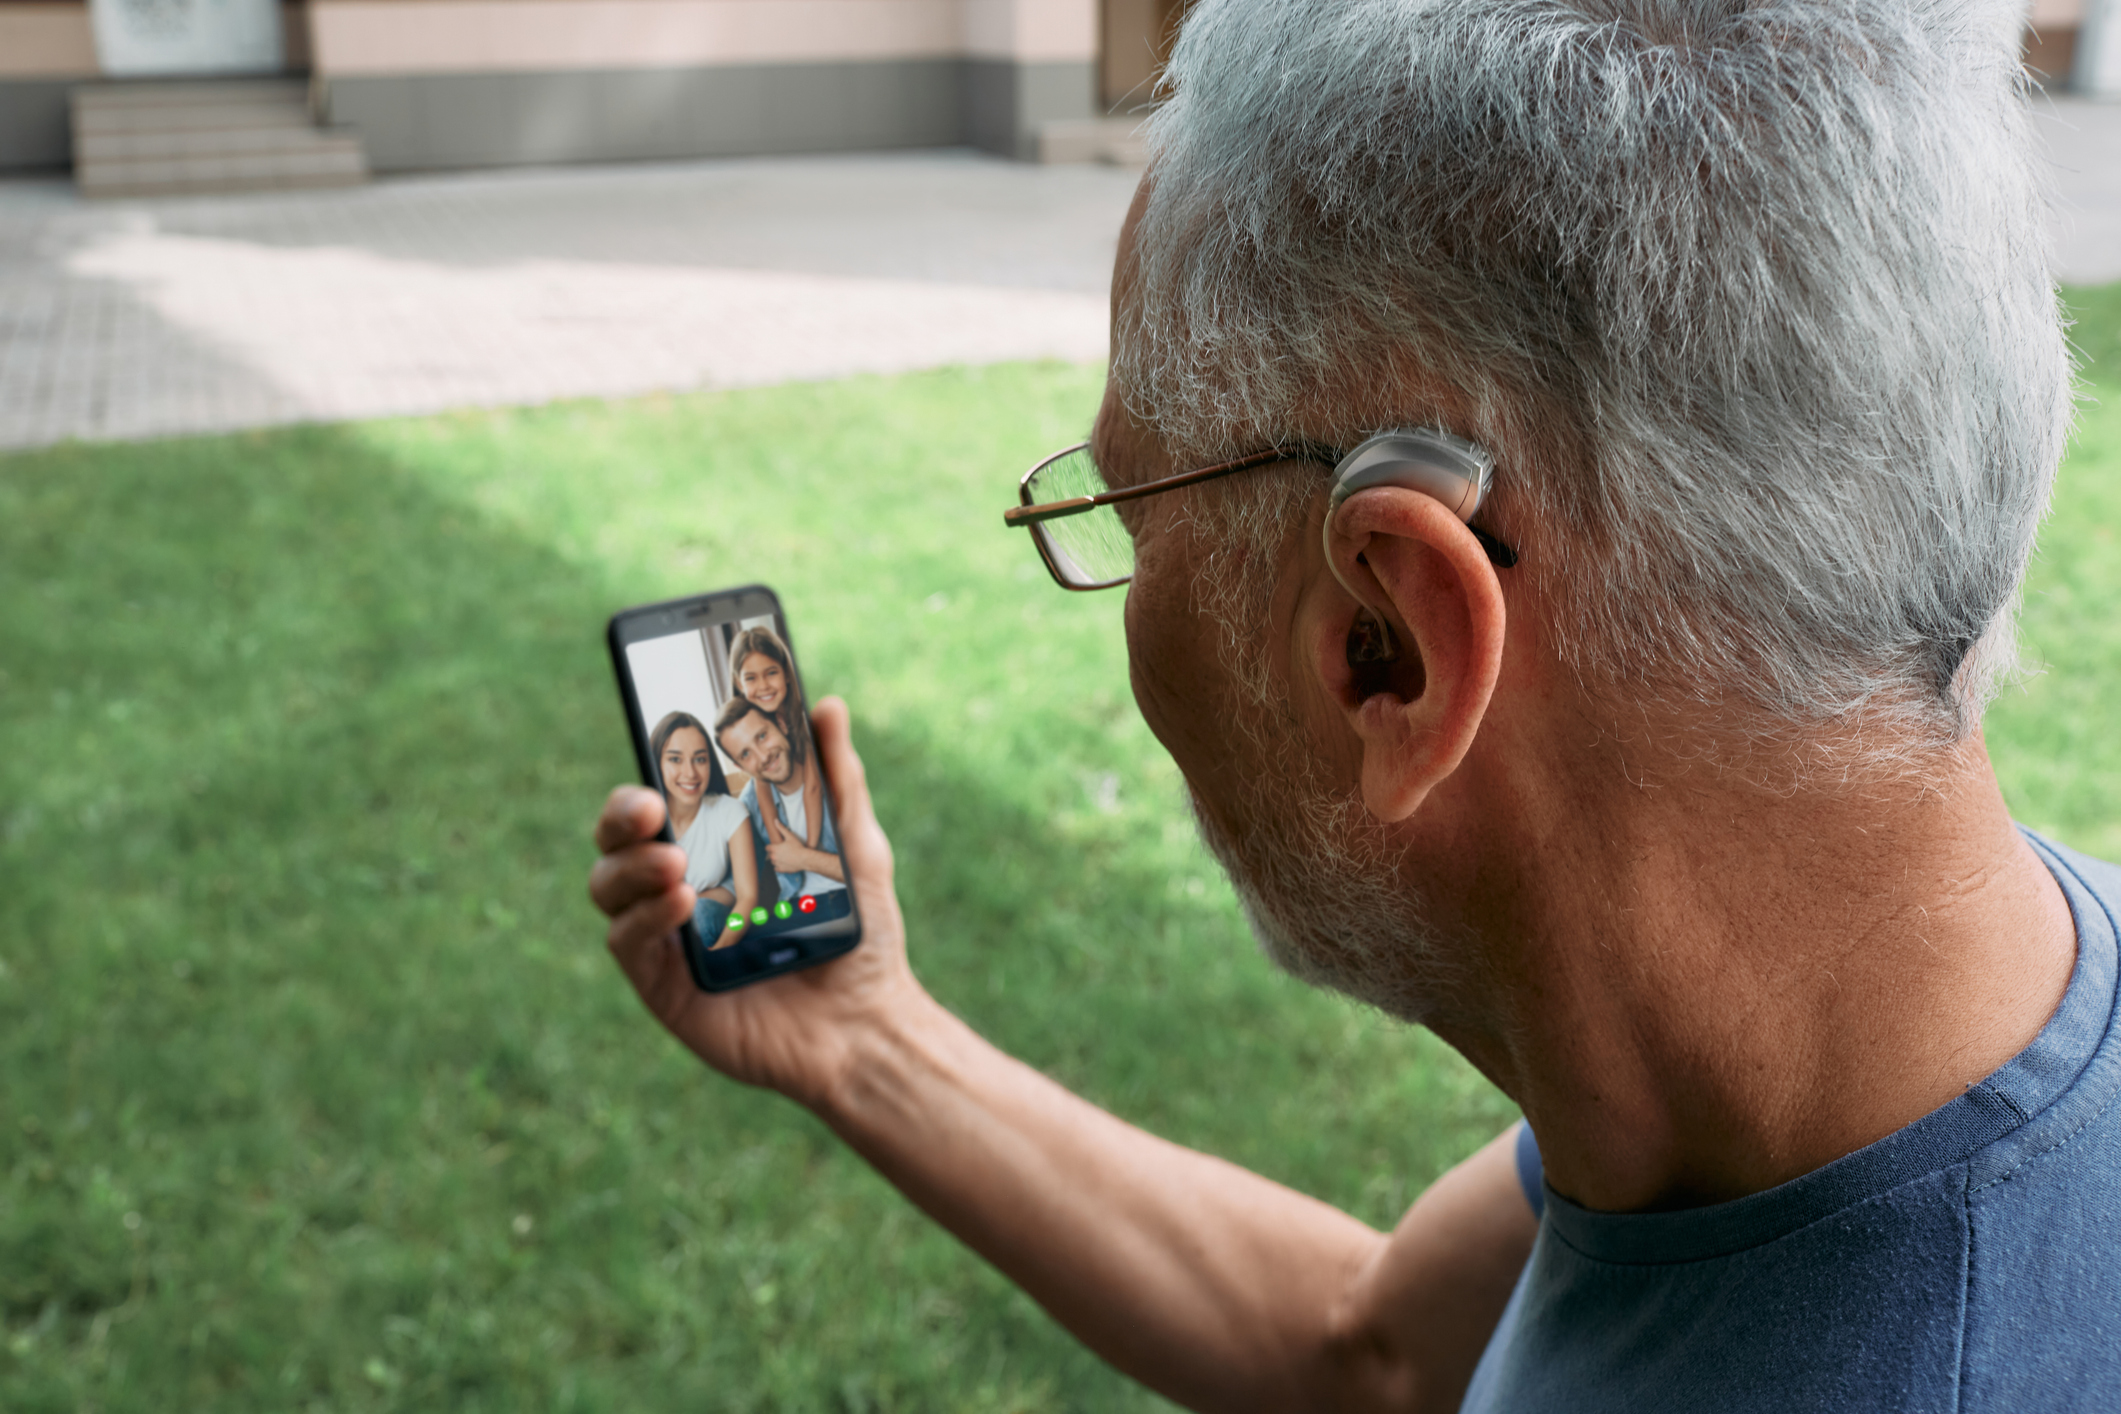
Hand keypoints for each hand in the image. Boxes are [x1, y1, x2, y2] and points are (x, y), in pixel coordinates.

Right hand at [589, 697, 920, 1107]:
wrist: (869, 1023)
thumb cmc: (860, 933)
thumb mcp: (855, 846)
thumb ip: (836, 779)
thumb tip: (829, 706)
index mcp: (715, 845)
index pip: (663, 796)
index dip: (648, 768)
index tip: (658, 737)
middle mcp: (679, 885)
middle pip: (620, 838)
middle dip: (621, 813)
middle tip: (649, 804)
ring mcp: (666, 936)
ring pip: (610, 886)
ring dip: (631, 866)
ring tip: (673, 859)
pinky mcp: (663, 987)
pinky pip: (629, 944)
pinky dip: (645, 917)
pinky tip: (680, 901)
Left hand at [764, 833, 823, 876]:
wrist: (804, 859)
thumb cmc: (798, 847)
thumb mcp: (790, 836)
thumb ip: (781, 828)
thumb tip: (775, 820)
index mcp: (774, 848)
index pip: (767, 847)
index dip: (771, 846)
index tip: (776, 846)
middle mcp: (774, 857)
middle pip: (770, 855)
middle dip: (774, 853)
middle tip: (782, 851)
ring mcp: (777, 864)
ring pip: (773, 862)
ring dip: (776, 859)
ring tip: (784, 857)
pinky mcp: (781, 870)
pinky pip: (776, 868)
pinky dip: (779, 866)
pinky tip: (784, 862)